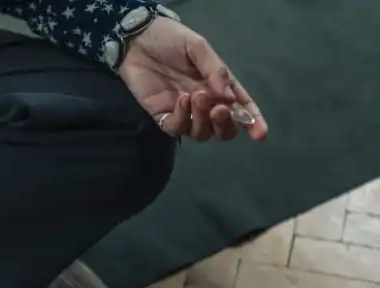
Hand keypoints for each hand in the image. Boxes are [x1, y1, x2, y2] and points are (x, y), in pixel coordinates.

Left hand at [118, 17, 267, 141]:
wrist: (139, 39)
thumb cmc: (172, 40)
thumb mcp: (198, 48)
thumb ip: (215, 71)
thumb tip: (229, 99)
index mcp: (219, 85)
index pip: (240, 107)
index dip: (251, 122)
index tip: (260, 134)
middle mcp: (204, 102)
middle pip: (221, 128)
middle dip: (225, 125)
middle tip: (220, 109)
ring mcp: (183, 111)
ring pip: (200, 132)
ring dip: (203, 120)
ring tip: (197, 95)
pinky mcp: (162, 115)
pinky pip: (176, 128)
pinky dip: (182, 119)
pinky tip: (182, 100)